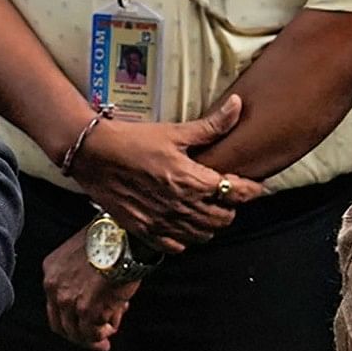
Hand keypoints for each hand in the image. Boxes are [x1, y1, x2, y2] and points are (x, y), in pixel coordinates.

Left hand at [40, 230, 133, 350]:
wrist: (123, 238)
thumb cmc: (112, 240)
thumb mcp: (84, 254)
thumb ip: (83, 276)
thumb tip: (99, 300)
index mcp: (51, 270)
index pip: (54, 304)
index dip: (71, 318)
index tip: (83, 324)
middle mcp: (54, 287)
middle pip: (62, 325)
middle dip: (80, 336)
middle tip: (98, 342)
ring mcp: (68, 301)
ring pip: (78, 333)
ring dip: (96, 335)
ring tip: (110, 330)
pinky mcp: (87, 311)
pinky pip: (94, 334)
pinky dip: (105, 332)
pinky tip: (114, 323)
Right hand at [71, 95, 264, 248]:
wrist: (93, 154)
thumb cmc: (134, 139)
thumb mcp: (174, 131)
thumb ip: (211, 126)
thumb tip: (237, 105)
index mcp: (191, 180)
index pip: (236, 193)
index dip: (252, 191)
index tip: (257, 187)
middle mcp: (181, 206)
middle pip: (223, 218)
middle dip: (231, 206)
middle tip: (227, 195)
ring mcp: (163, 221)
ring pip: (203, 235)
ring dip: (210, 223)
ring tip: (206, 208)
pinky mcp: (146, 230)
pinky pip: (177, 245)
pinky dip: (186, 237)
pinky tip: (182, 223)